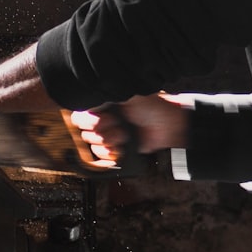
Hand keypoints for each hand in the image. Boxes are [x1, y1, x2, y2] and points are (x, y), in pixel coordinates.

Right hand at [69, 93, 187, 162]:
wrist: (172, 125)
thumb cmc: (154, 105)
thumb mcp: (127, 96)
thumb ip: (104, 101)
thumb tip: (86, 108)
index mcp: (103, 104)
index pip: (79, 115)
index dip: (86, 119)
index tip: (98, 118)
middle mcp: (104, 119)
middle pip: (85, 132)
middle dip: (101, 129)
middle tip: (117, 123)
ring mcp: (110, 134)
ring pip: (93, 144)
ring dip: (109, 140)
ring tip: (124, 134)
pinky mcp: (118, 148)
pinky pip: (103, 155)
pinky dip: (111, 151)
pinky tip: (122, 145)